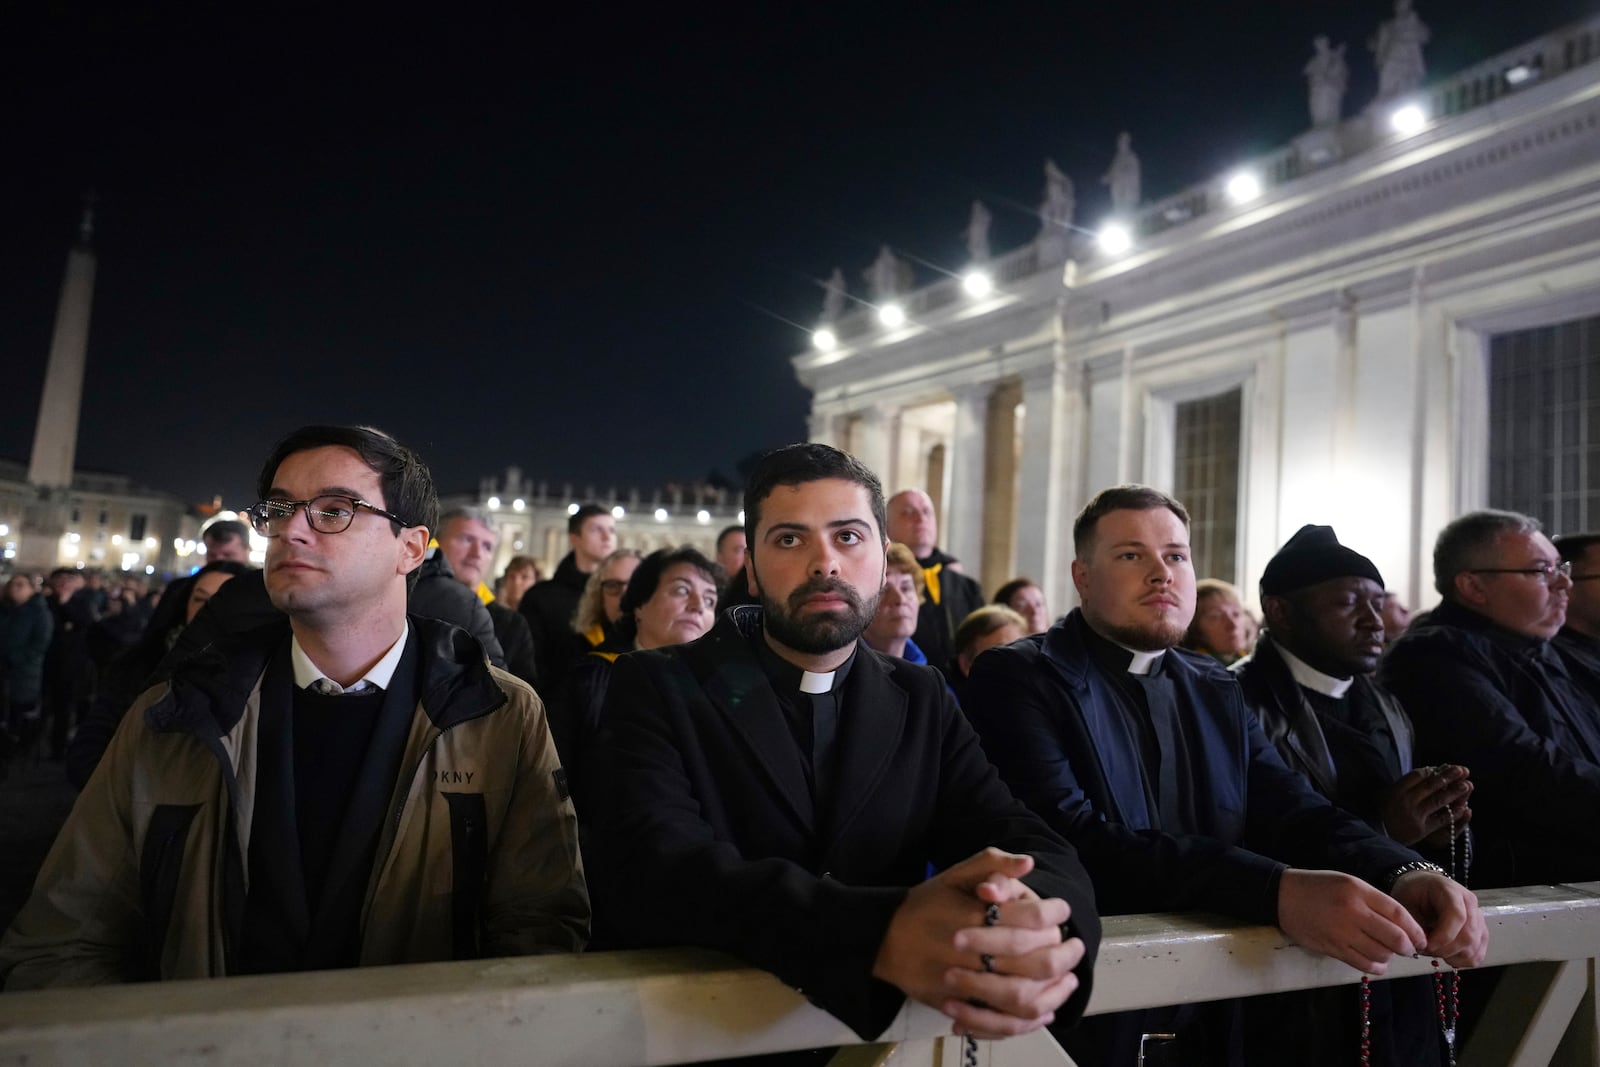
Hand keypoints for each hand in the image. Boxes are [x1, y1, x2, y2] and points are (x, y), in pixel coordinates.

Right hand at [871, 848, 1081, 1038]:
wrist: (881, 938)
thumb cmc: (925, 904)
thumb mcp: (954, 876)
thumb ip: (991, 865)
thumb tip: (1028, 864)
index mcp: (971, 913)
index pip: (1026, 916)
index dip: (1052, 913)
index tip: (1064, 910)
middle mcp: (968, 950)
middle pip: (1030, 960)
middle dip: (1061, 954)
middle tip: (1075, 946)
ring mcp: (961, 981)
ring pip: (1020, 994)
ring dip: (1052, 990)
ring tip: (1069, 979)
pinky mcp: (954, 1004)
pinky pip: (997, 1020)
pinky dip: (1026, 1019)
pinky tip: (1044, 1010)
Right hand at [1277, 869, 1425, 973]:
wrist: (1284, 896)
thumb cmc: (1320, 887)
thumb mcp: (1349, 883)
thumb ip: (1375, 901)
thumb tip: (1403, 927)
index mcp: (1358, 891)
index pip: (1399, 914)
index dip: (1415, 930)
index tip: (1421, 938)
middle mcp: (1352, 911)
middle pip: (1394, 937)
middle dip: (1408, 948)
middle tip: (1409, 950)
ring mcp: (1341, 932)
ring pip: (1381, 954)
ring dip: (1390, 957)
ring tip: (1387, 953)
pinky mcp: (1332, 947)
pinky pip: (1362, 964)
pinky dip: (1375, 966)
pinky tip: (1376, 962)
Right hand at [1380, 765, 1471, 846]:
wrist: (1375, 835)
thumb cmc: (1382, 812)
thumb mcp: (1386, 793)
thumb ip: (1405, 784)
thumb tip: (1430, 773)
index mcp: (1396, 790)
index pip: (1418, 775)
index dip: (1434, 770)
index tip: (1446, 766)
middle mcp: (1406, 801)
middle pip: (1431, 785)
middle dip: (1449, 776)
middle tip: (1463, 770)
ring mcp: (1414, 815)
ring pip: (1439, 800)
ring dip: (1455, 792)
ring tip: (1468, 785)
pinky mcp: (1421, 829)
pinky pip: (1441, 819)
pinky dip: (1453, 813)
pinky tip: (1464, 808)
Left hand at [1390, 871, 1487, 968]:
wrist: (1421, 889)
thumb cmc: (1412, 895)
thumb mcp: (1405, 904)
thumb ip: (1414, 925)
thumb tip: (1423, 946)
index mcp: (1450, 890)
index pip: (1457, 916)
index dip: (1444, 936)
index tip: (1428, 946)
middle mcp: (1469, 903)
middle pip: (1468, 935)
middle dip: (1445, 950)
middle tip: (1426, 950)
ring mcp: (1478, 919)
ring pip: (1474, 948)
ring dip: (1452, 956)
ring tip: (1433, 950)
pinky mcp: (1481, 933)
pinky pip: (1477, 955)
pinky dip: (1461, 960)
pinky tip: (1446, 954)